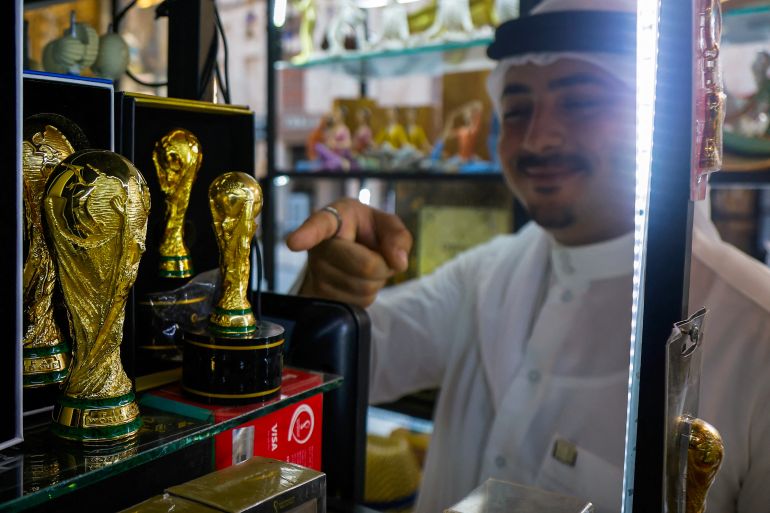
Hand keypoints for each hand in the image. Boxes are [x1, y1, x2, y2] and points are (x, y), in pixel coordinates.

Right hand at [286, 198, 411, 306]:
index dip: (307, 234)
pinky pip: (356, 304)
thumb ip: (398, 237)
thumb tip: (399, 262)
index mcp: (332, 218)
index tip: (294, 242)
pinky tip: (356, 281)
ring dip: (376, 281)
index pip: (319, 225)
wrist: (348, 254)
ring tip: (364, 266)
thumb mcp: (386, 225)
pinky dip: (366, 295)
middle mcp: (318, 247)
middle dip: (383, 265)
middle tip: (376, 254)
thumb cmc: (366, 234)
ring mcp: (315, 274)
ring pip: (363, 288)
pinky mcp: (319, 297)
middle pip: (365, 266)